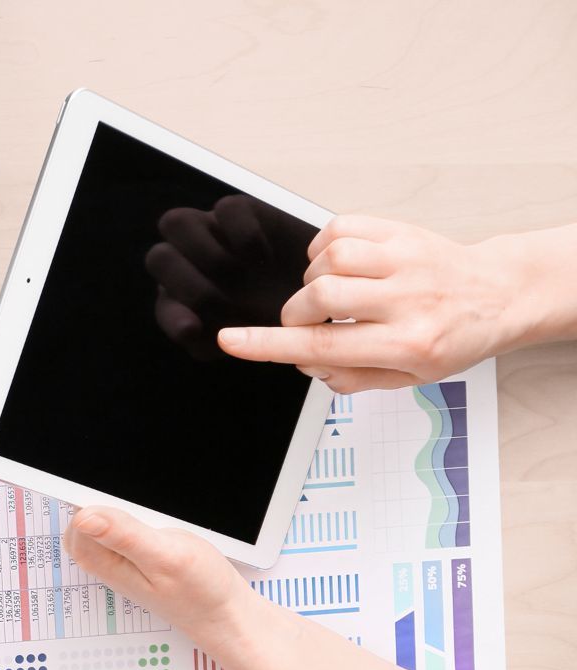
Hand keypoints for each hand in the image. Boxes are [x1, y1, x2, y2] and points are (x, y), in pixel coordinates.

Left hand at [64, 506, 250, 631]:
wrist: (222, 614)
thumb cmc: (199, 591)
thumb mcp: (165, 557)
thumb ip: (124, 536)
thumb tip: (84, 518)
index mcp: (103, 562)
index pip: (77, 519)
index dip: (95, 499)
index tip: (118, 495)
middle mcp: (104, 561)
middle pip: (86, 516)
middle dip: (107, 501)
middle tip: (143, 509)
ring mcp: (118, 558)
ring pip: (104, 520)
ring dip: (124, 509)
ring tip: (152, 517)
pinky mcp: (134, 555)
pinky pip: (122, 528)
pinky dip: (135, 518)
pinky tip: (156, 522)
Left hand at [145, 195, 319, 363]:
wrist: (327, 291)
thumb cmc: (281, 320)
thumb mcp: (244, 342)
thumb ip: (209, 341)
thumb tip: (188, 327)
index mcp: (185, 300)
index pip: (163, 305)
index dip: (176, 316)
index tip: (201, 329)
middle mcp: (189, 261)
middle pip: (158, 258)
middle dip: (188, 285)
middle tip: (228, 303)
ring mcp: (211, 231)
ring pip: (176, 223)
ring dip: (204, 253)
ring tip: (242, 276)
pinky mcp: (243, 210)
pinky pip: (225, 208)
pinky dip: (242, 234)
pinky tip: (264, 257)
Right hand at [215, 216, 544, 391]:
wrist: (500, 294)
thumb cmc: (455, 336)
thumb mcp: (411, 378)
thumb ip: (354, 378)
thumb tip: (307, 363)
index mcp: (409, 343)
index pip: (324, 345)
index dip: (269, 344)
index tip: (231, 341)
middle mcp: (408, 299)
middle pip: (321, 296)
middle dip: (296, 313)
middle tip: (306, 323)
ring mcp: (406, 260)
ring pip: (330, 259)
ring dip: (314, 279)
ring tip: (328, 293)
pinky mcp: (402, 233)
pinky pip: (343, 229)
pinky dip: (324, 247)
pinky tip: (334, 264)